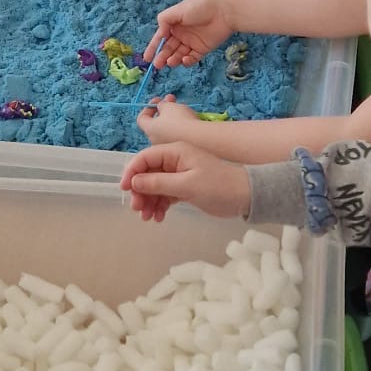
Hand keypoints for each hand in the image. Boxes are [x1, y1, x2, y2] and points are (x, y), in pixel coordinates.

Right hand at [121, 143, 250, 224]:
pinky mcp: (184, 188)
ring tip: (147, 218)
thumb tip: (134, 182)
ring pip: (155, 186)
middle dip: (140, 191)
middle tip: (138, 209)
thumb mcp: (187, 184)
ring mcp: (179, 175)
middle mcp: (175, 161)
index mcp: (176, 152)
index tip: (125, 189)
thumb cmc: (218, 186)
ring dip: (149, 201)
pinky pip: (165, 195)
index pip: (145, 158)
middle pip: (147, 173)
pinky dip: (160, 205)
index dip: (132, 172)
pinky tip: (158, 218)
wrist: (246, 196)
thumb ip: (159, 182)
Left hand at [136, 93, 210, 146]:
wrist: (198, 138)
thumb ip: (162, 105)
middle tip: (172, 100)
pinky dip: (180, 126)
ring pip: (167, 128)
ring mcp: (166, 146)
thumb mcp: (169, 106)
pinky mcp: (178, 149)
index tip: (158, 101)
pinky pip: (175, 135)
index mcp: (149, 129)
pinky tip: (190, 120)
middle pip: (156, 122)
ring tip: (183, 108)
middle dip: (163, 109)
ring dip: (172, 117)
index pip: (141, 119)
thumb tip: (160, 107)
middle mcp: (154, 140)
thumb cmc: (179, 120)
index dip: (147, 108)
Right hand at [144, 0, 232, 66]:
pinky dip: (186, 61)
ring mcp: (191, 43)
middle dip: (162, 56)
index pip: (160, 38)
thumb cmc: (200, 7)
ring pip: (178, 55)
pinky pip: (192, 58)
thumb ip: (164, 20)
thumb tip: (159, 33)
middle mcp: (181, 34)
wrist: (224, 12)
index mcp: (174, 24)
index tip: (147, 58)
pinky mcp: (202, 49)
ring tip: (170, 62)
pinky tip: (184, 60)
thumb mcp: (178, 10)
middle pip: (168, 48)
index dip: (153, 48)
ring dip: (173, 59)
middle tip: (157, 64)